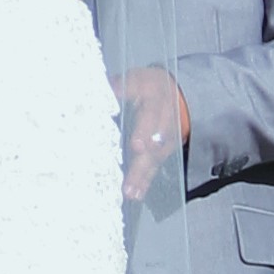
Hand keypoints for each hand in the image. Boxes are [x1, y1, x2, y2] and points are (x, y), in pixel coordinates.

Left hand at [116, 63, 190, 200]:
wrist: (175, 93)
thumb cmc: (146, 87)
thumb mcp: (134, 79)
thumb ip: (116, 87)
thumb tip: (98, 93)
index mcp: (155, 96)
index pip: (152, 114)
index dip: (145, 131)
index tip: (137, 146)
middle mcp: (164, 119)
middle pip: (154, 143)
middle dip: (142, 162)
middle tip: (129, 180)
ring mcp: (166, 137)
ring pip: (155, 158)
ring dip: (142, 176)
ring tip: (129, 192)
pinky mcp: (164, 151)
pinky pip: (155, 167)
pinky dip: (146, 182)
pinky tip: (136, 194)